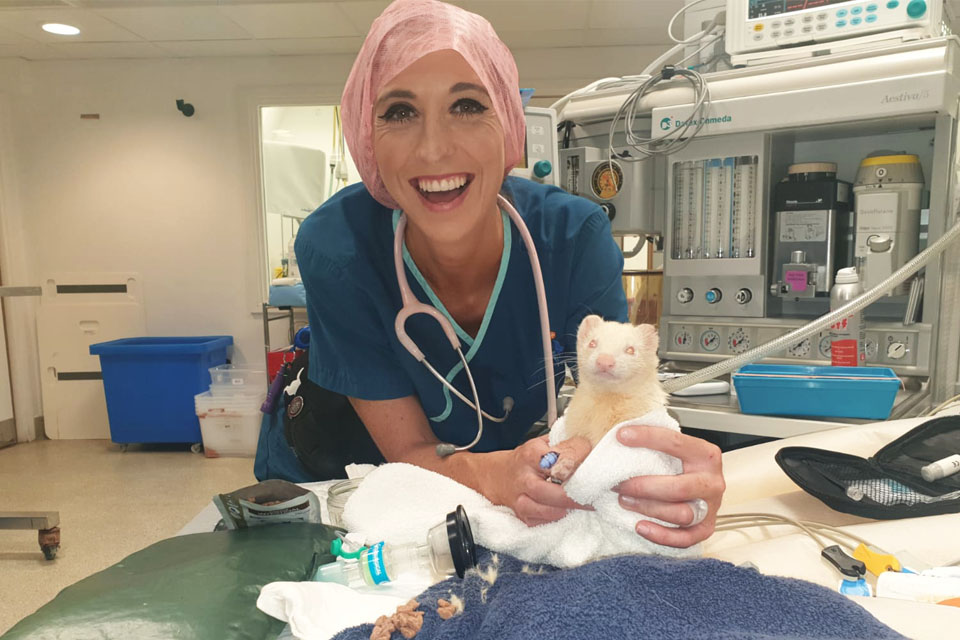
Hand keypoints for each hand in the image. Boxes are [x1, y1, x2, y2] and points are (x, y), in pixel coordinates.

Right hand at [483, 435, 589, 526]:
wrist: (494, 476)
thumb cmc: (523, 460)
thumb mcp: (540, 444)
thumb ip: (564, 445)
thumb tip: (592, 445)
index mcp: (531, 455)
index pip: (561, 461)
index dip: (581, 463)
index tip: (595, 463)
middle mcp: (525, 478)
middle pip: (556, 492)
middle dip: (579, 494)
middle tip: (597, 493)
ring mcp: (521, 500)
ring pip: (550, 511)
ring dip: (571, 508)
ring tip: (588, 503)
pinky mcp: (522, 516)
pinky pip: (544, 522)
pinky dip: (558, 518)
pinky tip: (568, 510)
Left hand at [614, 425, 724, 547]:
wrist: (700, 490)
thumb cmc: (681, 468)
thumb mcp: (673, 451)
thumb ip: (654, 444)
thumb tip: (620, 435)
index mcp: (706, 455)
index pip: (676, 443)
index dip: (647, 438)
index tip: (622, 436)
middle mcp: (712, 481)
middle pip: (679, 488)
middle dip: (644, 487)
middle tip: (619, 484)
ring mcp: (711, 507)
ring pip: (681, 514)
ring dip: (648, 509)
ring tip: (624, 501)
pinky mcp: (705, 528)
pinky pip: (685, 538)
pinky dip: (661, 535)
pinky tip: (640, 526)